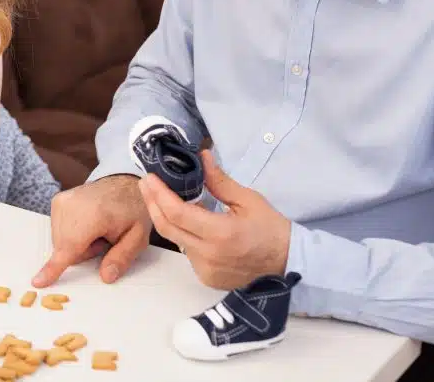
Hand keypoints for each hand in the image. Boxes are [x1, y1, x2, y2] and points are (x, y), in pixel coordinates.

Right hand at [32, 174, 152, 287]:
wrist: (122, 184)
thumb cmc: (131, 209)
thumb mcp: (137, 237)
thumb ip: (122, 258)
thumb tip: (106, 276)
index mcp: (95, 214)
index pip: (70, 246)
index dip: (54, 268)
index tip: (38, 281)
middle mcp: (73, 205)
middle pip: (65, 248)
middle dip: (83, 252)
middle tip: (103, 239)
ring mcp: (62, 201)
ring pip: (59, 241)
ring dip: (76, 243)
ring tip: (96, 229)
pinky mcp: (56, 201)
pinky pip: (57, 231)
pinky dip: (71, 233)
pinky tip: (86, 224)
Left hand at [139, 149, 290, 289]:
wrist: (287, 262)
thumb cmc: (270, 228)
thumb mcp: (247, 199)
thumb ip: (219, 180)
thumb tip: (202, 156)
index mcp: (221, 233)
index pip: (177, 213)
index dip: (159, 194)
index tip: (150, 178)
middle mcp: (209, 255)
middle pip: (167, 228)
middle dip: (152, 203)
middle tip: (146, 184)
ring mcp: (206, 269)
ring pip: (175, 240)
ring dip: (168, 219)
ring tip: (165, 199)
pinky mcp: (206, 278)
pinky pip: (186, 252)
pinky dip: (183, 235)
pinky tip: (188, 223)